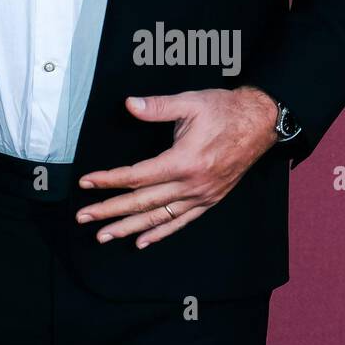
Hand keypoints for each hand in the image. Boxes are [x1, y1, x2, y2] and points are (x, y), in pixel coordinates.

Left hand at [75, 87, 278, 248]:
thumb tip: (130, 105)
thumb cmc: (225, 111)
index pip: (137, 176)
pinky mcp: (209, 200)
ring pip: (159, 218)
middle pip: (142, 202)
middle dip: (110, 211)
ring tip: (104, 236)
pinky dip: (160, 233)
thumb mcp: (190, 102)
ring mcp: (201, 196)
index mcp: (184, 161)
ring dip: (129, 229)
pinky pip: (181, 221)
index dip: (109, 180)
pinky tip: (142, 241)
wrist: (260, 122)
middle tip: (84, 218)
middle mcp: (192, 185)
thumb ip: (157, 106)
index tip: (86, 183)